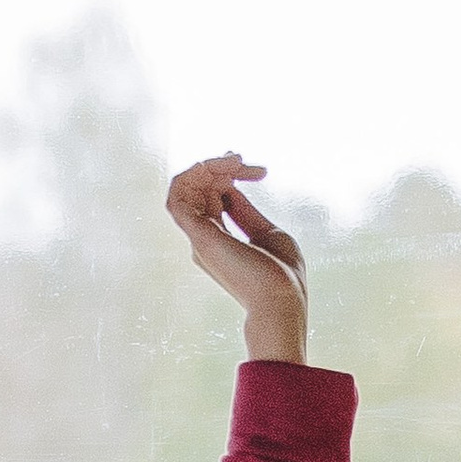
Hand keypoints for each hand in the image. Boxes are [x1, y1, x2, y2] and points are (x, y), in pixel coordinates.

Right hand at [166, 152, 307, 363]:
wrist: (282, 300)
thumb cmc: (282, 277)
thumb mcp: (268, 234)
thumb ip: (244, 212)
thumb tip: (230, 187)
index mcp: (219, 241)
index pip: (212, 196)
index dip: (229, 175)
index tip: (258, 171)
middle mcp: (203, 239)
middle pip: (200, 188)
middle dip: (221, 165)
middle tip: (244, 161)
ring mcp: (199, 237)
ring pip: (185, 186)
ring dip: (207, 165)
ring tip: (235, 161)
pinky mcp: (199, 235)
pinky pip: (177, 194)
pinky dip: (192, 174)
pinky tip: (215, 165)